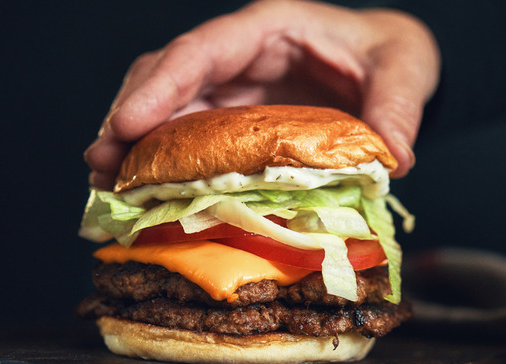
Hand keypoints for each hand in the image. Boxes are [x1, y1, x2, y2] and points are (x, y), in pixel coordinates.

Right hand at [84, 0, 439, 189]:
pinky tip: (144, 193)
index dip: (162, 85)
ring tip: (106, 186)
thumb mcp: (404, 69)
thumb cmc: (392, 55)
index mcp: (270, 29)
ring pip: (168, 109)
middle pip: (168, 78)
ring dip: (135, 146)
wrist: (390, 68)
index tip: (126, 123)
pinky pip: (189, 138)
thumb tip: (393, 159)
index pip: (203, 50)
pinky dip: (164, 164)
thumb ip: (397, 108)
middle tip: (101, 165)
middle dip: (130, 119)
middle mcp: (240, 58)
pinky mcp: (234, 121)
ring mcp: (233, 90)